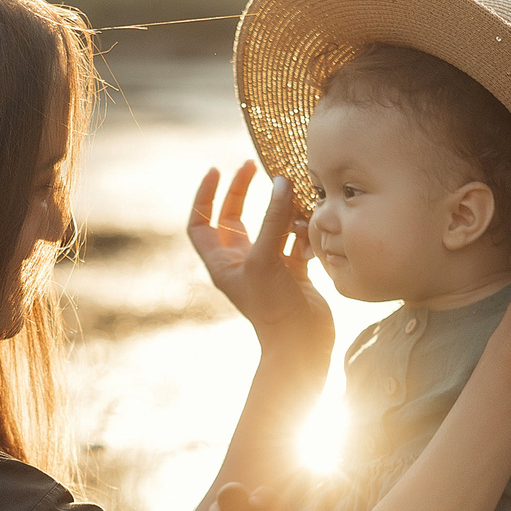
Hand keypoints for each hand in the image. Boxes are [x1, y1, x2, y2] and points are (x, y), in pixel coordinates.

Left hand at [188, 162, 333, 363]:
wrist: (303, 345)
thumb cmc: (273, 308)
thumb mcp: (265, 258)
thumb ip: (272, 219)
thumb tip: (280, 181)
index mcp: (222, 262)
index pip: (200, 223)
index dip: (204, 196)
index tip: (216, 170)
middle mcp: (241, 263)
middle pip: (233, 218)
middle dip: (242, 191)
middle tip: (255, 165)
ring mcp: (268, 267)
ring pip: (270, 226)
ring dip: (281, 211)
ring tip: (294, 195)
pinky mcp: (293, 271)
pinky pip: (295, 241)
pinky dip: (303, 232)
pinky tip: (310, 231)